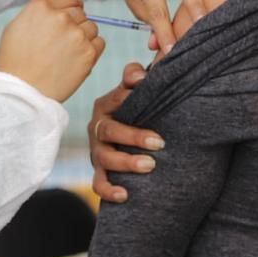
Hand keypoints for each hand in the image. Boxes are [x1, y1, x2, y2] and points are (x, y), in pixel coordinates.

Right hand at [0, 0, 105, 101]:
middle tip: (62, 43)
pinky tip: (77, 59)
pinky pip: (99, 43)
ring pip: (91, 27)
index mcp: (42, 7)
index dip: (70, 8)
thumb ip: (32, 10)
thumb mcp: (15, 28)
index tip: (67, 20)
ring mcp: (76, 35)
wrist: (22, 92)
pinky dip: (92, 50)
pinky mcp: (88, 53)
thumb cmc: (14, 61)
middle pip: (80, 13)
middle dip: (74, 24)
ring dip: (84, 37)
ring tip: (67, 53)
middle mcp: (61, 17)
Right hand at [88, 62, 164, 202]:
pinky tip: (126, 195)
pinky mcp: (99, 170)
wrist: (126, 136)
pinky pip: (99, 183)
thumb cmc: (138, 110)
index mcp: (108, 104)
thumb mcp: (140, 92)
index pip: (116, 97)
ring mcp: (97, 150)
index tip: (144, 92)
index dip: (128, 95)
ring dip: (126, 163)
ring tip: (149, 166)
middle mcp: (99, 126)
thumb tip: (157, 60)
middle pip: (110, 130)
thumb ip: (143, 77)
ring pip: (104, 158)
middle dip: (134, 136)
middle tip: (160, 142)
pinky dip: (110, 190)